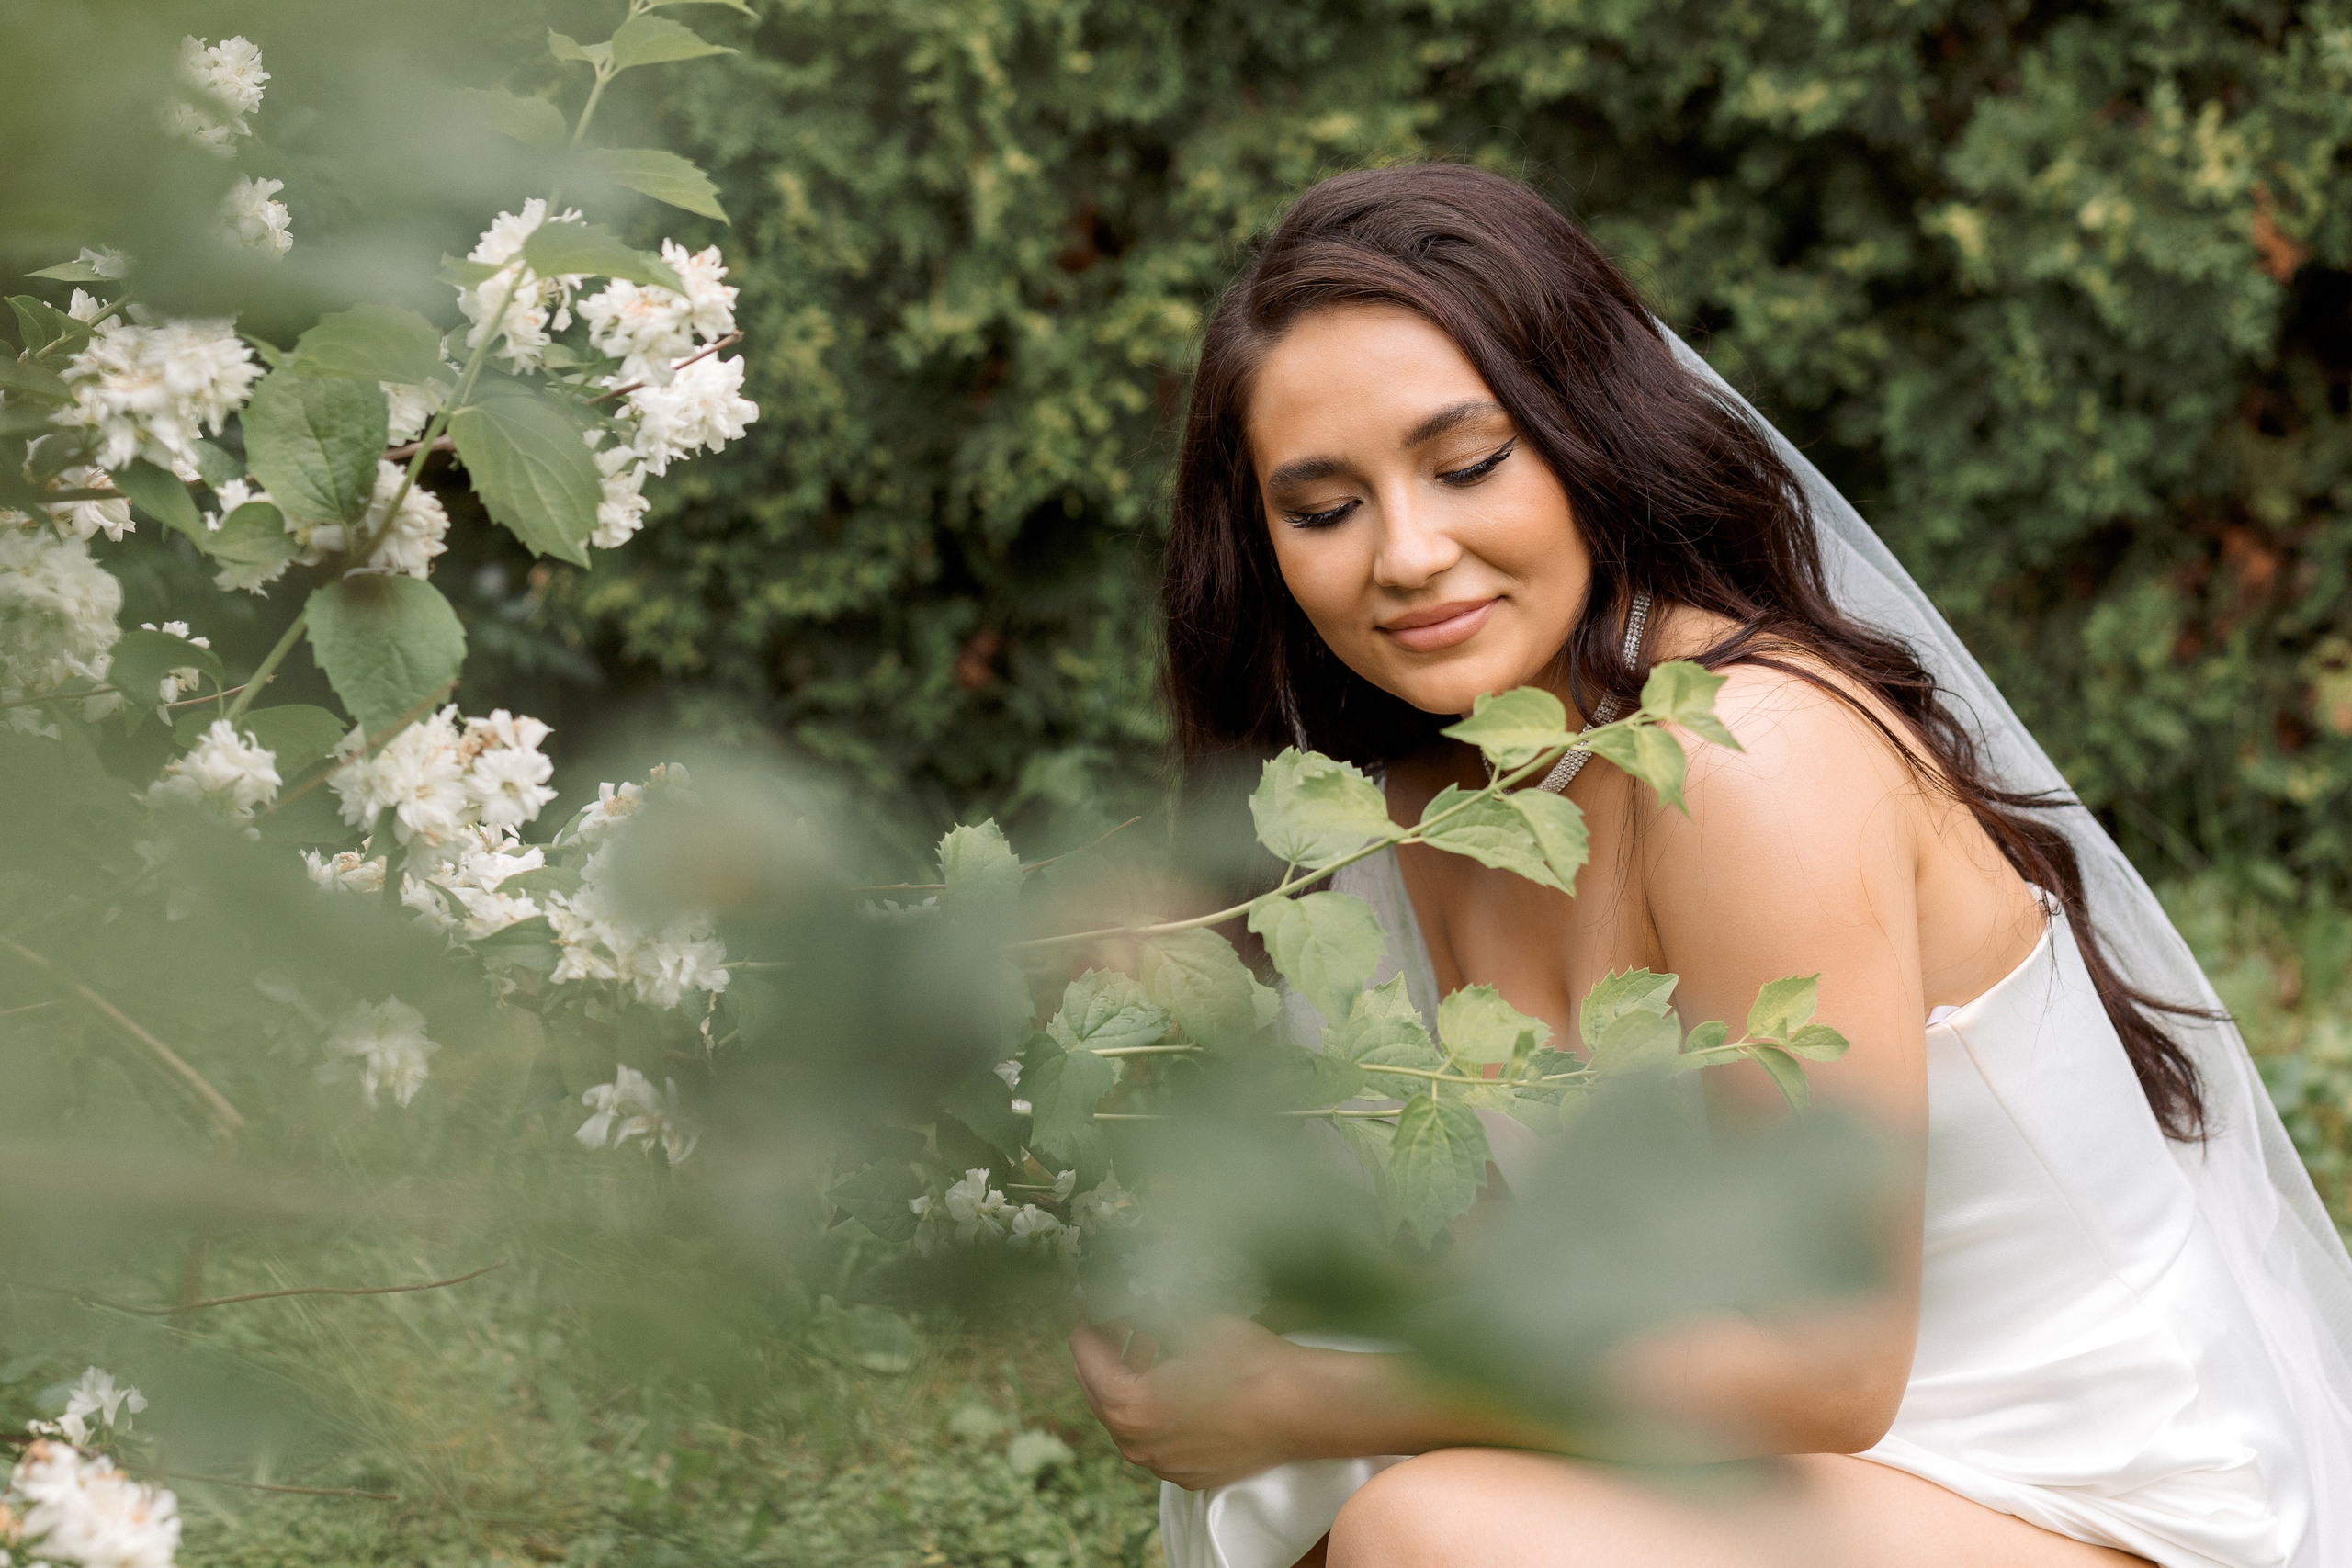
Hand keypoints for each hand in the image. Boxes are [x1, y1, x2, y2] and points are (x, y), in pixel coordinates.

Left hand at [1069, 1315, 1301, 1489]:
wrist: (1301, 1407)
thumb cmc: (1247, 1362)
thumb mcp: (1187, 1323)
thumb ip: (1144, 1316)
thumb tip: (1120, 1300)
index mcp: (1130, 1406)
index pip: (1088, 1363)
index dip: (1087, 1331)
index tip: (1089, 1311)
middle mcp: (1139, 1445)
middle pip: (1101, 1397)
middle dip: (1106, 1358)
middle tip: (1115, 1326)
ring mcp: (1164, 1465)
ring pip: (1129, 1422)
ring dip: (1131, 1384)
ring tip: (1150, 1348)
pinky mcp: (1189, 1474)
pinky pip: (1156, 1441)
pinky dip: (1155, 1412)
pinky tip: (1175, 1385)